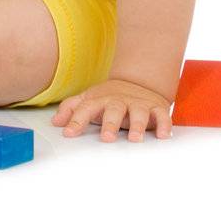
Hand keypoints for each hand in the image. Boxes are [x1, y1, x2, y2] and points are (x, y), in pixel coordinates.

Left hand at [52, 78, 173, 141]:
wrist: (139, 82)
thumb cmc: (110, 98)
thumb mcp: (89, 99)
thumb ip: (72, 109)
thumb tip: (56, 122)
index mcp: (101, 100)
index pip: (86, 108)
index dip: (76, 121)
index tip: (69, 134)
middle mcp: (120, 101)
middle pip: (113, 109)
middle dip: (110, 123)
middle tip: (106, 138)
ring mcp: (139, 104)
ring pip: (139, 113)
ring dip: (138, 125)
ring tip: (135, 139)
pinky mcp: (157, 109)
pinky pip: (163, 116)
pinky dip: (165, 125)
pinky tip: (163, 135)